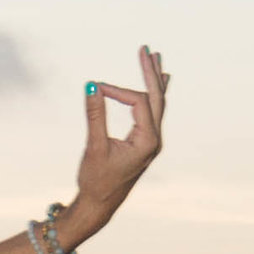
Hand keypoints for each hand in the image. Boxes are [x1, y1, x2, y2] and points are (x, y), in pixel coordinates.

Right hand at [64, 46, 167, 236]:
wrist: (99, 205)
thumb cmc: (95, 179)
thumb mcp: (93, 146)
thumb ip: (95, 115)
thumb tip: (92, 85)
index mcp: (147, 141)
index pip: (137, 102)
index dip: (116, 90)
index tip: (95, 89)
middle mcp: (154, 139)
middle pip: (157, 98)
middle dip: (151, 73)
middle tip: (147, 49)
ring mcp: (151, 141)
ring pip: (157, 104)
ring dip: (155, 81)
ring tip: (156, 59)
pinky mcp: (144, 143)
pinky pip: (152, 113)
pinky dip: (154, 95)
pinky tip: (161, 82)